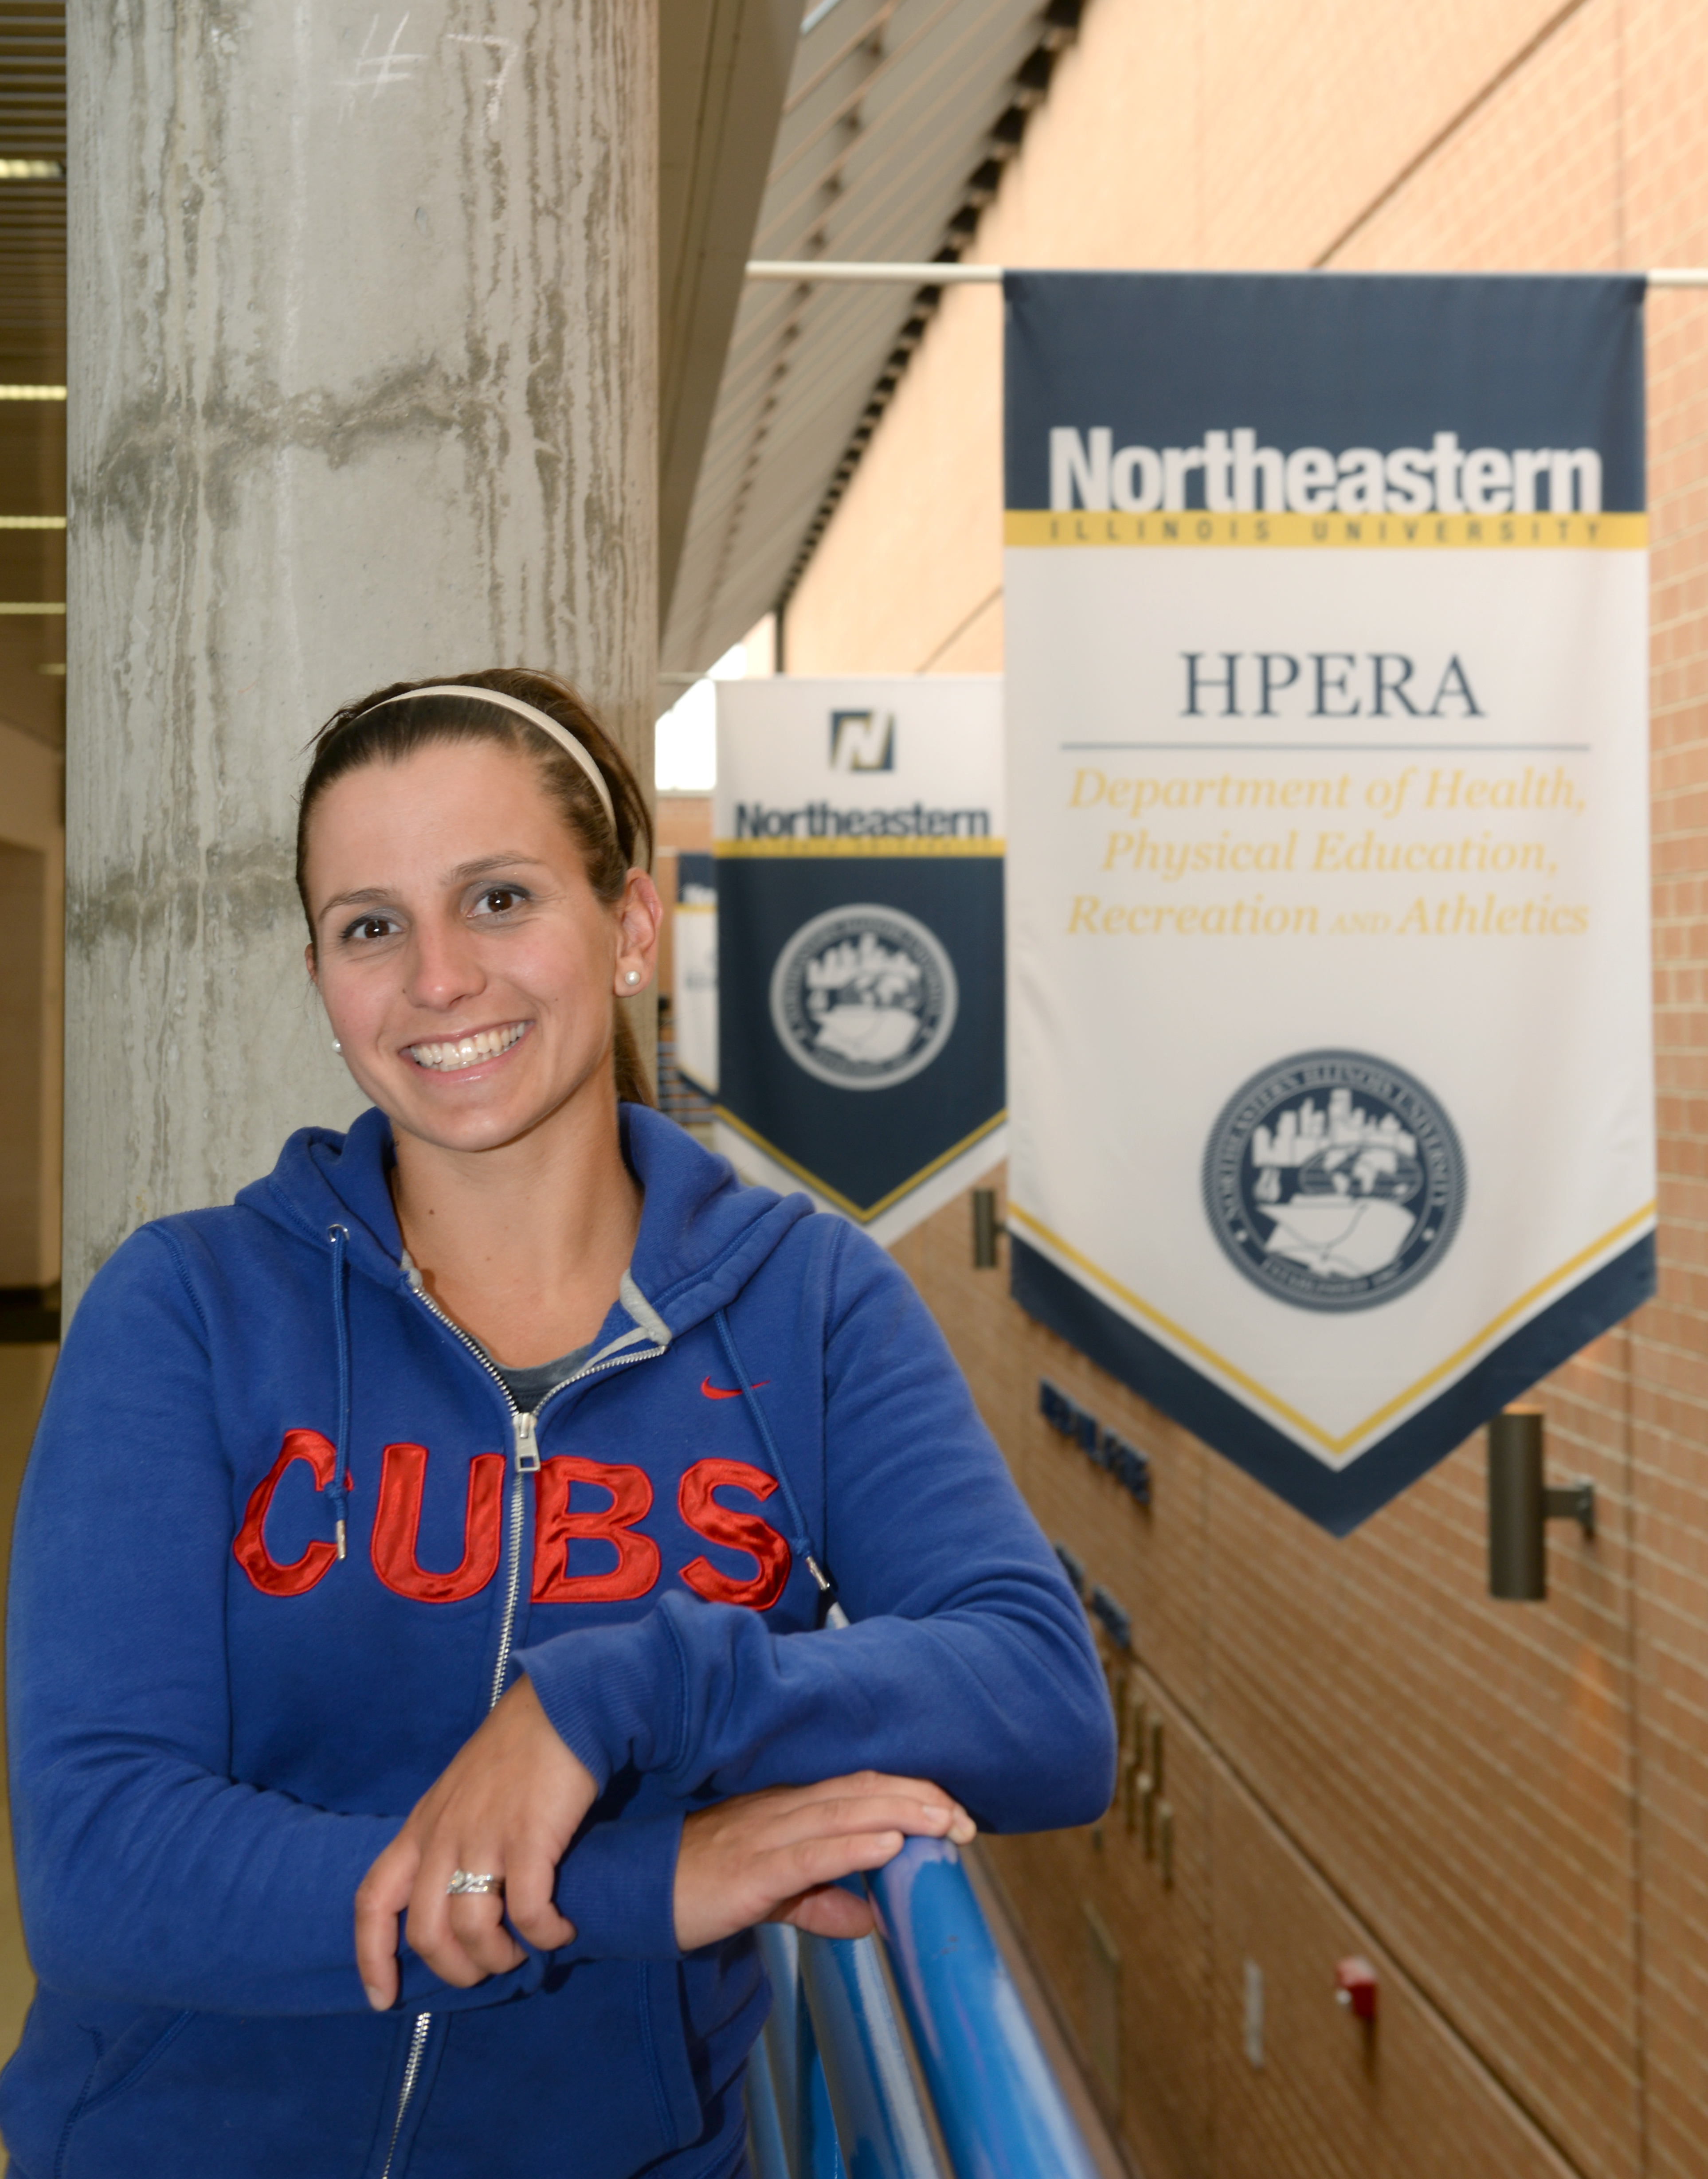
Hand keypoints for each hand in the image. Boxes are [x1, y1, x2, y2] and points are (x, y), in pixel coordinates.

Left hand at [355, 1675, 594, 2009]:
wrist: (559, 1706)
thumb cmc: (513, 1752)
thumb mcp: (459, 1795)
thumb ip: (448, 1840)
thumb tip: (457, 1901)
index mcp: (421, 1828)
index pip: (373, 1899)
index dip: (370, 1955)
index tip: (383, 1997)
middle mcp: (444, 1836)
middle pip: (426, 1932)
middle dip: (454, 1970)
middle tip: (485, 1970)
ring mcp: (484, 1837)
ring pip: (472, 1929)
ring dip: (499, 1957)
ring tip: (524, 1952)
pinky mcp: (529, 1836)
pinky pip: (529, 1910)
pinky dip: (544, 1934)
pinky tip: (561, 1931)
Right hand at [673, 1771, 976, 1951]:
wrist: (634, 1892)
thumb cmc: (700, 1886)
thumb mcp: (772, 1895)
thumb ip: (819, 1900)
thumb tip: (871, 1918)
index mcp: (787, 1807)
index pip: (859, 1787)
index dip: (909, 1792)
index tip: (955, 1811)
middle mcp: (781, 1810)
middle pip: (860, 1791)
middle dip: (919, 1799)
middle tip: (967, 1818)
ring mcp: (764, 1836)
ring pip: (842, 1813)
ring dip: (899, 1814)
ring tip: (945, 1821)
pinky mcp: (750, 1872)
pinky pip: (808, 1854)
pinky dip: (852, 1846)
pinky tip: (887, 1845)